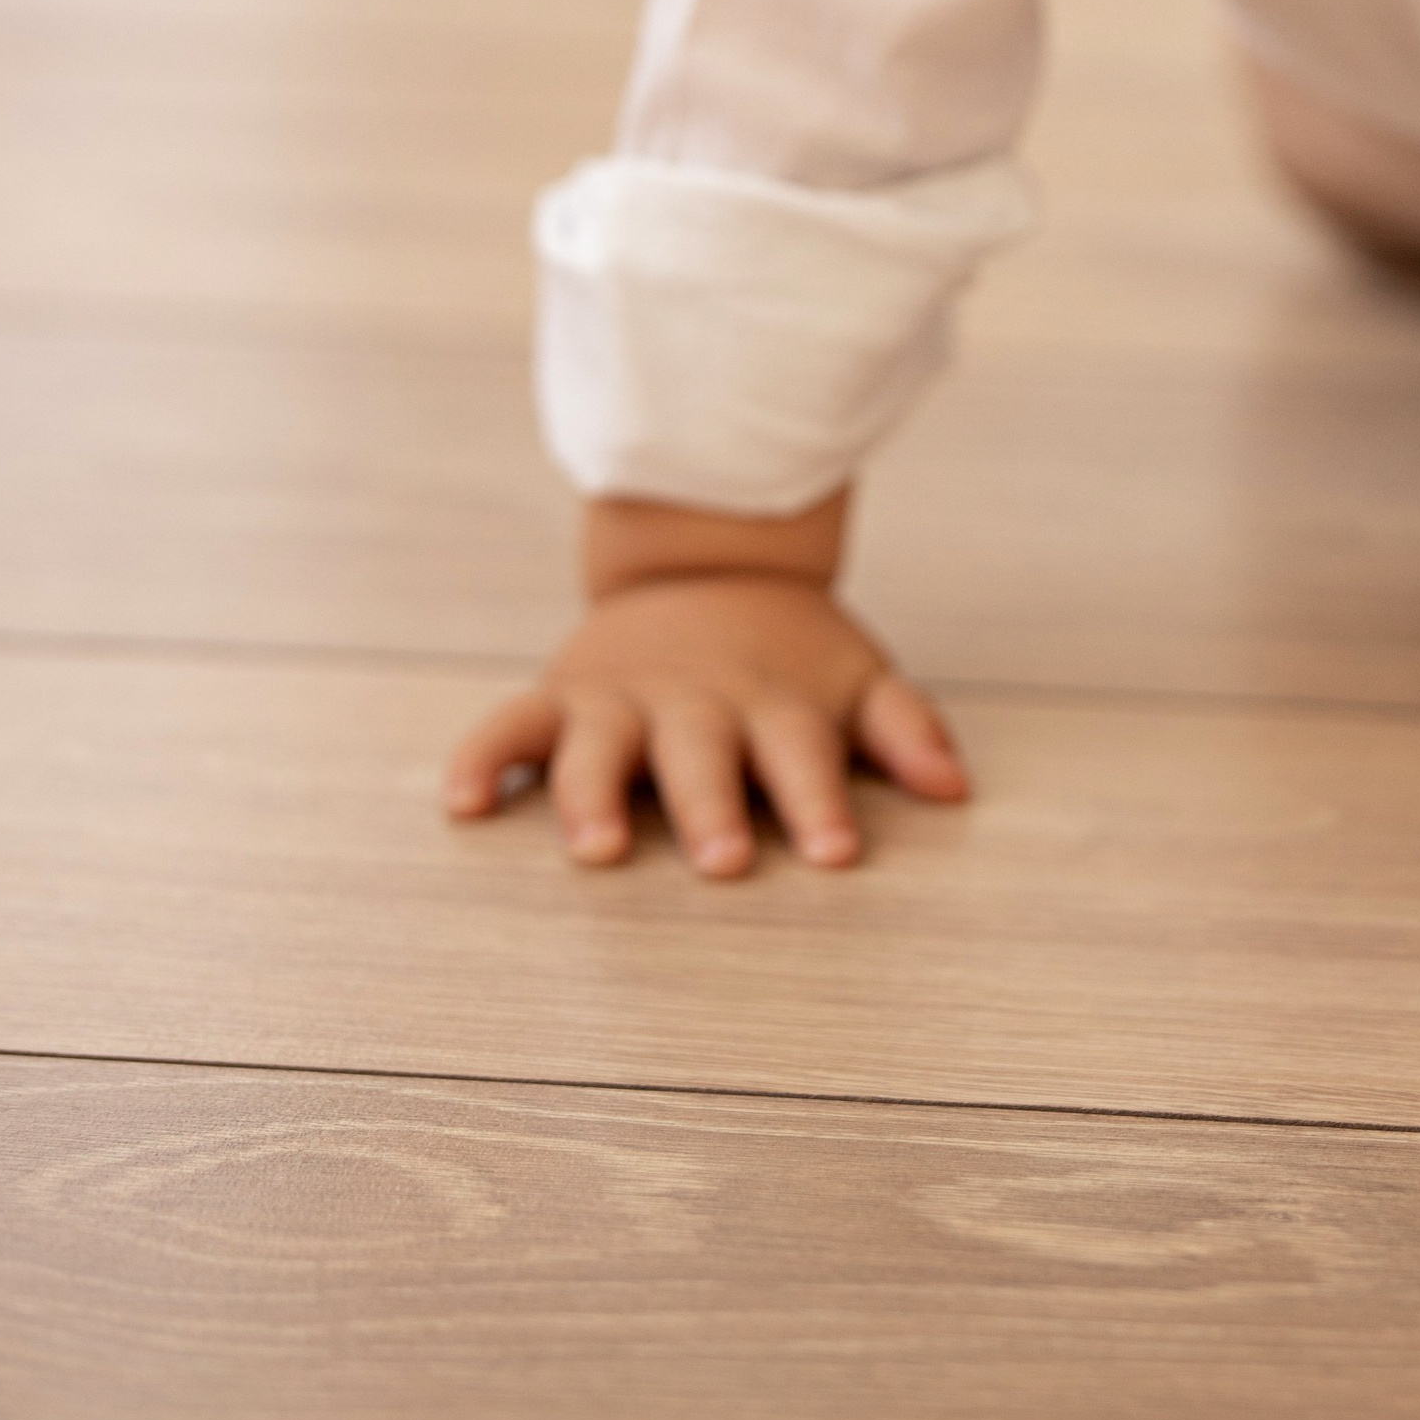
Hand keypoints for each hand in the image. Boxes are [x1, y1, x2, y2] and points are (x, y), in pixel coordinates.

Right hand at [444, 566, 968, 873]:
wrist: (707, 558)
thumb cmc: (790, 654)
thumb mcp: (855, 675)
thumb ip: (903, 728)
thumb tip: (956, 787)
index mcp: (773, 703)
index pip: (804, 756)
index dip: (820, 803)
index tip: (838, 855)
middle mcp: (696, 703)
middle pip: (704, 757)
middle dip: (712, 809)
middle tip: (724, 861)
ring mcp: (622, 698)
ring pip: (601, 747)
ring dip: (595, 794)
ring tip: (593, 848)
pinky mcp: (562, 695)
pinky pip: (509, 724)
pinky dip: (482, 758)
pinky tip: (463, 804)